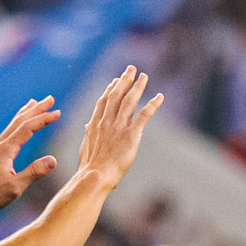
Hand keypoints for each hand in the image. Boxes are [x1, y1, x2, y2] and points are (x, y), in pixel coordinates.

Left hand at [0, 96, 63, 215]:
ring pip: (13, 124)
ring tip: (34, 103)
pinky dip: (16, 123)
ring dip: (26, 112)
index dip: (43, 119)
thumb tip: (53, 160)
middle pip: (20, 120)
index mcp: (6, 150)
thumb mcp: (14, 187)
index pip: (28, 128)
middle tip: (51, 98)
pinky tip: (17, 126)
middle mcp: (0, 144)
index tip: (58, 112)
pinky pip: (8, 132)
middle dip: (37, 109)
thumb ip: (34, 173)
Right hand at [74, 67, 163, 187]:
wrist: (95, 176)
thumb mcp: (85, 148)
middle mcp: (107, 122)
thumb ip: (88, 135)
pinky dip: (153, 104)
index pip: (104, 102)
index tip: (115, 81)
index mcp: (96, 125)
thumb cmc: (89, 168)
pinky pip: (144, 115)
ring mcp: (119, 126)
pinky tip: (160, 97)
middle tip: (131, 69)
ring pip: (130, 100)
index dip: (110, 89)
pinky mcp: (131, 134)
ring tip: (144, 76)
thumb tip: (87, 127)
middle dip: (124, 80)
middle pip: (116, 95)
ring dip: (138, 87)